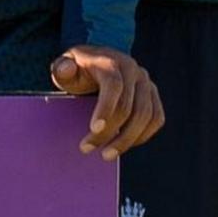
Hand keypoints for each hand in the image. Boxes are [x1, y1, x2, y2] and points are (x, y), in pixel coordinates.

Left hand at [50, 43, 163, 159]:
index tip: (93, 129)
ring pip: (146, 115)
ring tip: (107, 155)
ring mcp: (147, 83)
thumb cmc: (78, 69)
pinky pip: (156, 118)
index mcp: (111, 62)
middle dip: (110, 131)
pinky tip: (123, 145)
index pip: (114, 86)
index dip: (106, 108)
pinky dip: (142, 135)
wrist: (97, 61)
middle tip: (88, 148)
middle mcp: (134, 71)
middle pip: (129, 106)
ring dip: (127, 139)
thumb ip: (62, 68)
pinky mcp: (153, 95)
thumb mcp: (65, 66)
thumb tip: (65, 69)